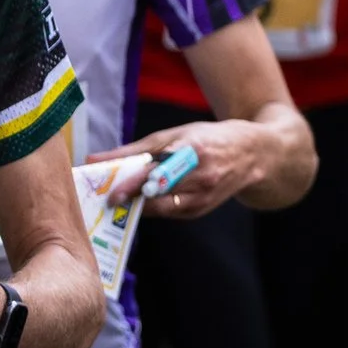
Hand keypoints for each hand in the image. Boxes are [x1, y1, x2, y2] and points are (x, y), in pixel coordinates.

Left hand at [89, 119, 269, 219]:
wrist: (251, 155)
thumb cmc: (207, 139)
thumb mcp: (174, 134)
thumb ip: (136, 149)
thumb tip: (97, 159)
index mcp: (192, 150)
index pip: (157, 169)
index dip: (133, 182)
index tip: (112, 191)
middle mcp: (200, 176)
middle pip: (157, 191)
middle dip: (130, 197)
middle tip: (108, 200)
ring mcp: (203, 197)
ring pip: (161, 207)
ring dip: (137, 206)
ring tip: (118, 202)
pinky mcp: (201, 210)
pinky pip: (169, 212)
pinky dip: (152, 208)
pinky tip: (140, 203)